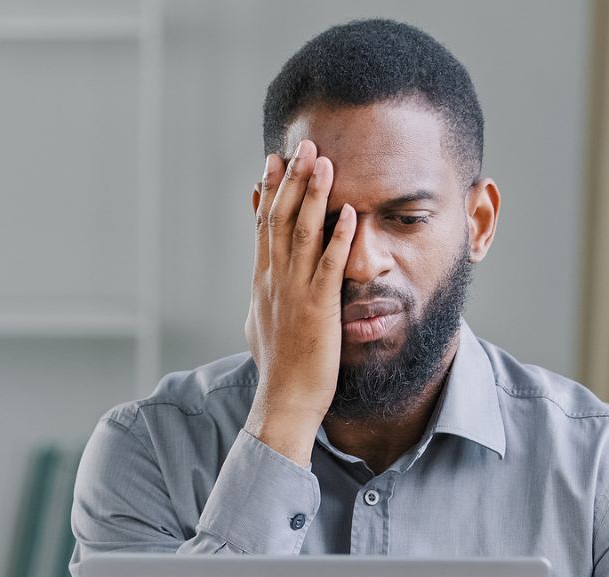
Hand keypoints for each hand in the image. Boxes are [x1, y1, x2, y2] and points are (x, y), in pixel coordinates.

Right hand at [243, 140, 356, 466]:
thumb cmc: (278, 368)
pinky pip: (330, 266)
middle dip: (291, 179)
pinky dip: (338, 237)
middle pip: (280, 219)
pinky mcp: (319, 308)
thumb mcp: (260, 324)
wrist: (284, 400)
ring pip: (302, 233)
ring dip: (313, 195)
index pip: (263, 226)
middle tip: (302, 144)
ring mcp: (295, 292)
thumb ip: (263, 297)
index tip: (273, 161)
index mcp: (262, 282)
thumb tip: (259, 284)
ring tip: (322, 161)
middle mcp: (274, 280)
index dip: (269, 191)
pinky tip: (349, 212)